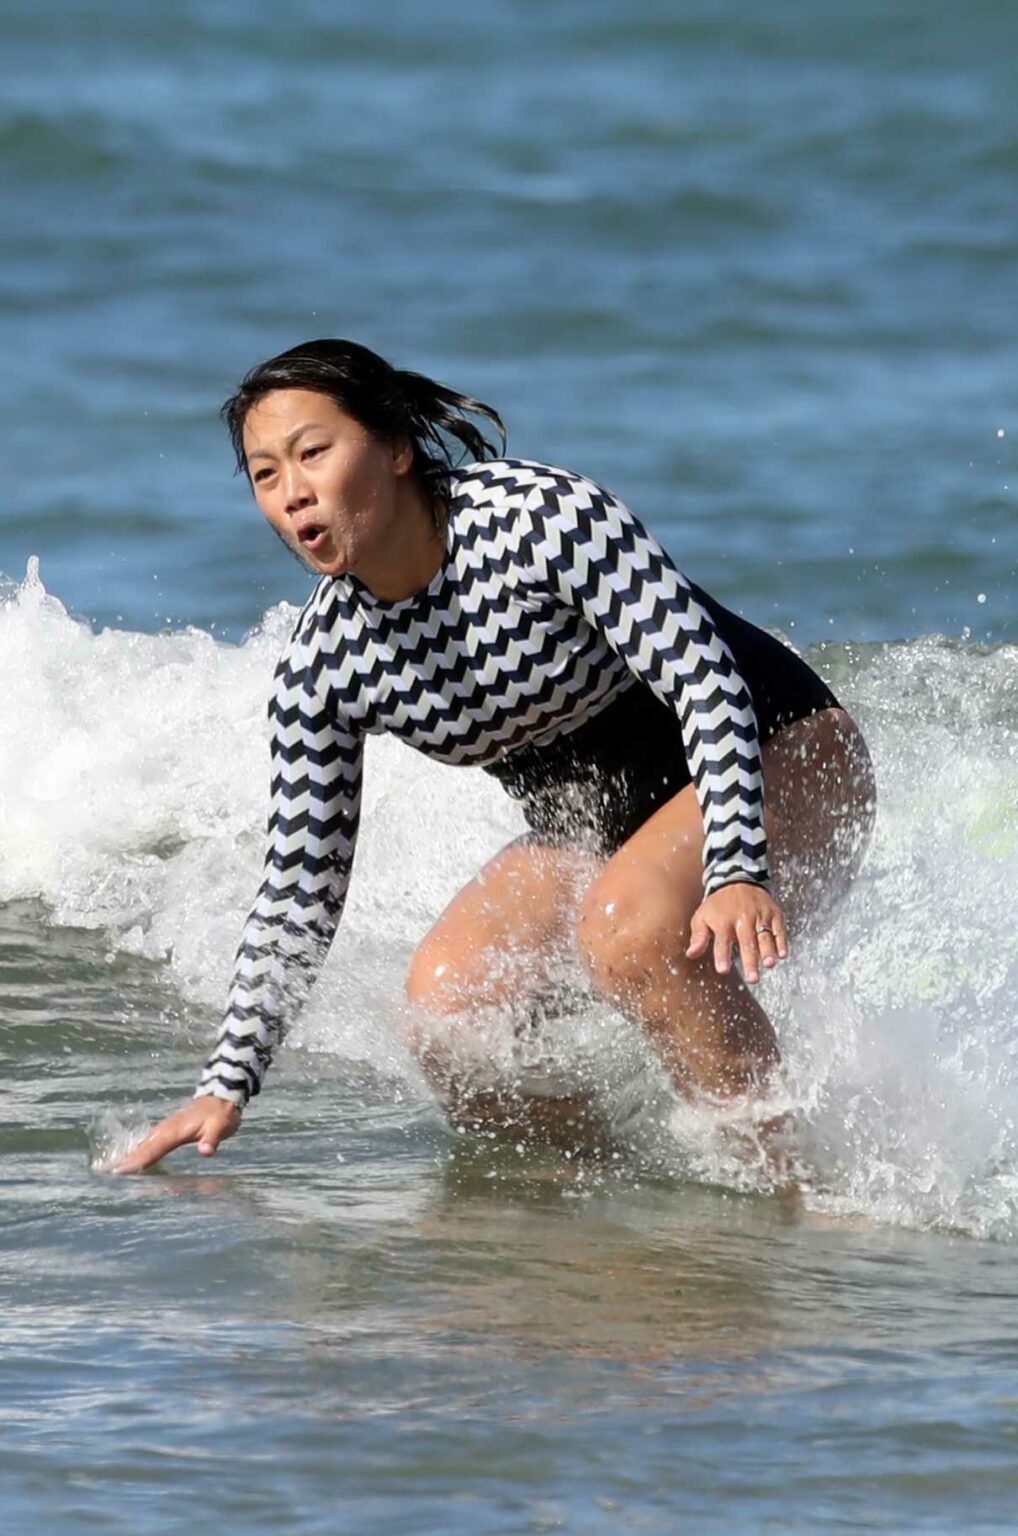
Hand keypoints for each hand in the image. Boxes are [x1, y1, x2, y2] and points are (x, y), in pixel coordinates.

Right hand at [112, 1096, 241, 1173]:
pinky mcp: (167, 1132)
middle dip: (124, 1160)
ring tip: (110, 1170)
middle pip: (141, 1147)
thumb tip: (205, 1151)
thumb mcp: (221, 1126)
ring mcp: (165, 1129)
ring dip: (127, 1157)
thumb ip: (212, 1139)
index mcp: (175, 1130)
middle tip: (104, 1174)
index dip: (137, 1161)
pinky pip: (148, 1144)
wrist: (221, 1097)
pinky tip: (130, 1161)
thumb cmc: (221, 1114)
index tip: (120, 1172)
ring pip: (142, 1145)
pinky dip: (137, 1152)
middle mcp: (165, 1129)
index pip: (153, 1149)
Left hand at [686, 883, 788, 983]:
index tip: (723, 970)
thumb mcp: (702, 916)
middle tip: (752, 979)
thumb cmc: (718, 904)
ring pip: (765, 936)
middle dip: (750, 961)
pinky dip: (781, 941)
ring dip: (768, 951)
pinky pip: (779, 929)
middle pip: (747, 942)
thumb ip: (698, 936)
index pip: (722, 941)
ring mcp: (760, 915)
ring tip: (769, 964)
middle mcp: (743, 918)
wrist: (739, 880)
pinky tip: (782, 954)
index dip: (722, 955)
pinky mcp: (773, 914)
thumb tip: (691, 954)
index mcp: (723, 921)